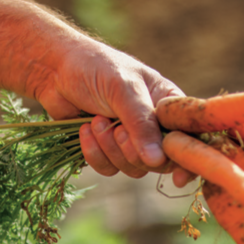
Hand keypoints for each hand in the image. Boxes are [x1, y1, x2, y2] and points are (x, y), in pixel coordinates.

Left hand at [30, 39, 194, 186]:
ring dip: (111, 149)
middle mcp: (154, 125)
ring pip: (134, 168)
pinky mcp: (106, 149)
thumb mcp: (124, 89)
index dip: (186, 157)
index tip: (180, 176)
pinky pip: (109, 169)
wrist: (54, 68)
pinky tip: (84, 130)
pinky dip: (94, 154)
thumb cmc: (96, 67)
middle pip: (160, 161)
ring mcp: (130, 139)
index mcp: (168, 104)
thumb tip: (159, 161)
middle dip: (134, 150)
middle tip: (116, 128)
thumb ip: (142, 124)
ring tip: (95, 121)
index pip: (188, 136)